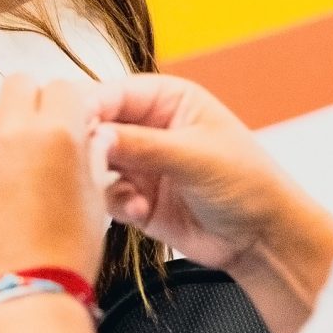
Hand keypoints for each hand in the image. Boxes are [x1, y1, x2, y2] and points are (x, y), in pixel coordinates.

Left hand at [0, 77, 112, 306]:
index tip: (68, 123)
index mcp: (59, 132)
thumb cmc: (70, 250)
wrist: (24, 293)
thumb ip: (91, 155)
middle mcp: (14, 133)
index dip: (67, 105)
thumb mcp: (96, 198)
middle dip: (30, 103)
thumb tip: (92, 133)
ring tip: (11, 166)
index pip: (62, 87)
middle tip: (37, 134)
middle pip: (17, 86)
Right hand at [92, 74, 304, 271]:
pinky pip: (107, 196)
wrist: (263, 239)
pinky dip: (118, 204)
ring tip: (128, 194)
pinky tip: (141, 211)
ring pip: (95, 163)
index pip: (114, 93)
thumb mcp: (194, 156)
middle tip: (88, 163)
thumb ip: (141, 145)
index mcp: (168, 99)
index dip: (89, 107)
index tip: (69, 126)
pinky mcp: (136, 198)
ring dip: (103, 179)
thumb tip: (94, 134)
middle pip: (97, 127)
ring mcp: (141, 164)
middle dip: (91, 147)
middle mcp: (149, 127)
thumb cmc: (248, 184)